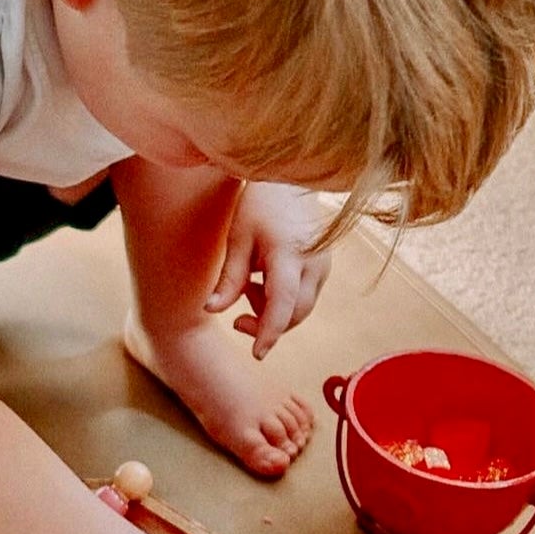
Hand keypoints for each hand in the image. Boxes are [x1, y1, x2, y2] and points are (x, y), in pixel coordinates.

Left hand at [205, 183, 332, 360]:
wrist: (289, 179)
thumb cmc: (259, 206)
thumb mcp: (237, 240)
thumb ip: (228, 279)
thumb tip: (211, 311)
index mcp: (289, 254)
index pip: (283, 305)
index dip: (269, 332)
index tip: (256, 354)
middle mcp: (314, 263)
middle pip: (294, 314)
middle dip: (266, 325)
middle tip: (237, 319)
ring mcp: (323, 265)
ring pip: (301, 309)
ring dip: (273, 312)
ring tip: (250, 287)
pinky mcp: (324, 267)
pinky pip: (304, 297)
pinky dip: (283, 301)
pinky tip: (265, 281)